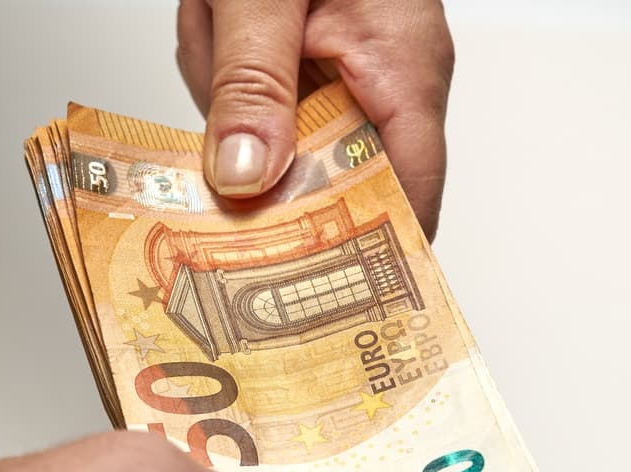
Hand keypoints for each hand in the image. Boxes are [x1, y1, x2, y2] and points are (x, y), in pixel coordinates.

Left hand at [177, 0, 454, 240]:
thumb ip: (252, 81)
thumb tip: (244, 178)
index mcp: (403, 66)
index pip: (410, 192)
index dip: (368, 248)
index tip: (316, 286)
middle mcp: (388, 78)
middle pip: (323, 173)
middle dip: (259, 146)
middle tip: (221, 101)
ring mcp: (352, 72)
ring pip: (280, 136)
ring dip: (231, 92)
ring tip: (221, 24)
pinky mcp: (316, 64)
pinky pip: (267, 101)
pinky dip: (229, 69)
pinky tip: (222, 23)